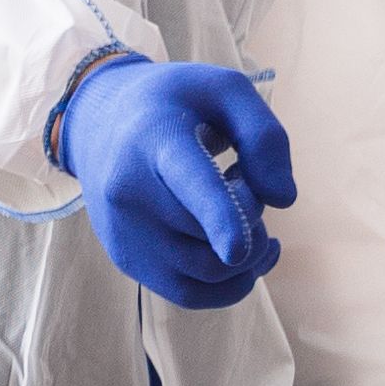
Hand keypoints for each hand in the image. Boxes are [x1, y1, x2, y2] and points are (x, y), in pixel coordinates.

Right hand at [58, 53, 294, 307]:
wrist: (100, 121)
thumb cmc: (176, 104)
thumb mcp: (225, 91)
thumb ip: (264, 136)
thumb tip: (284, 200)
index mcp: (156, 139)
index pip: (190, 184)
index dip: (219, 218)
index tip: (238, 250)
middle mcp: (130, 191)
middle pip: (212, 236)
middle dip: (251, 218)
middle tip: (243, 181)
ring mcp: (124, 231)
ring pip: (207, 273)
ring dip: (245, 253)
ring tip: (237, 209)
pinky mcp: (127, 259)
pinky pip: (190, 295)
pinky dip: (229, 282)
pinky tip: (241, 249)